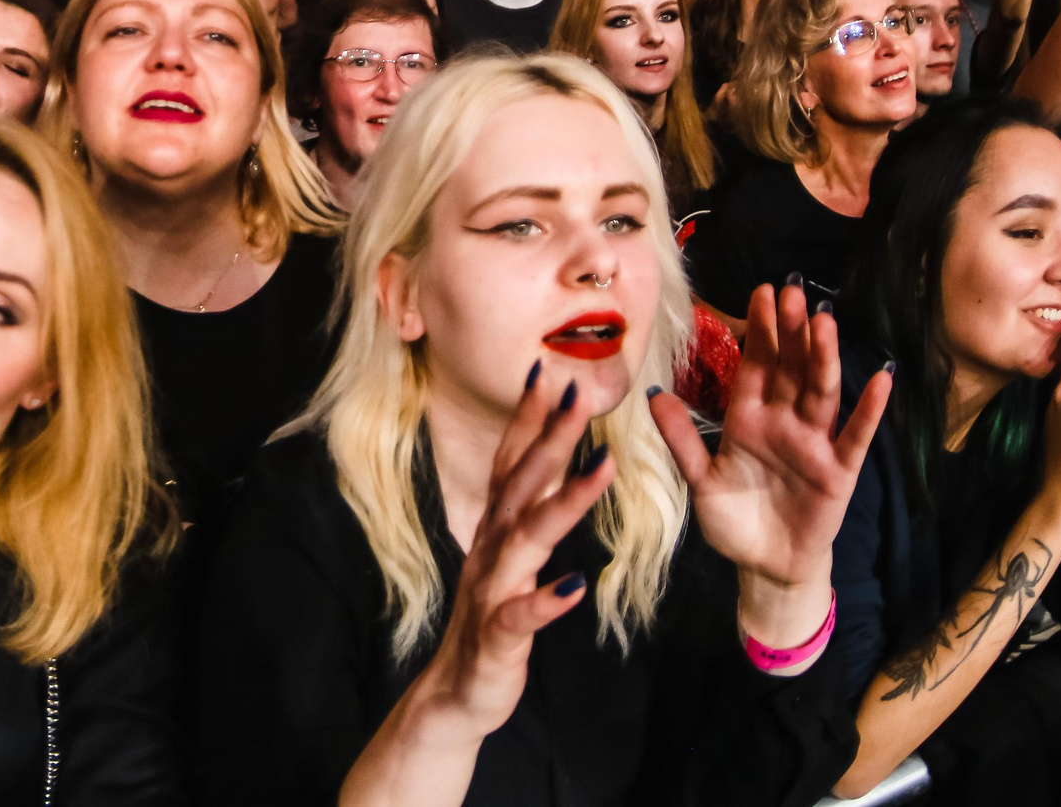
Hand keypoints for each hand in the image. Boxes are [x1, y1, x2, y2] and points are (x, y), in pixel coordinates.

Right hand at [405, 368, 613, 740]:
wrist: (457, 693)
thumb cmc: (492, 618)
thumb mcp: (509, 556)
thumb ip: (525, 511)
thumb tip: (549, 461)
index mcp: (496, 529)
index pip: (511, 460)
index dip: (528, 415)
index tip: (547, 369)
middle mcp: (491, 549)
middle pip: (522, 483)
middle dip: (552, 436)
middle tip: (579, 392)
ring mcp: (491, 590)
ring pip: (528, 537)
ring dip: (565, 500)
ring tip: (603, 467)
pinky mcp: (498, 636)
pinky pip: (521, 616)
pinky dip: (546, 599)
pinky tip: (574, 583)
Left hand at [653, 284, 889, 591]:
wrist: (765, 568)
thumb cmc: (733, 522)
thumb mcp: (700, 481)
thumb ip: (682, 438)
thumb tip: (654, 394)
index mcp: (747, 418)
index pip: (755, 365)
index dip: (759, 331)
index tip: (761, 291)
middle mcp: (783, 422)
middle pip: (789, 368)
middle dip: (791, 331)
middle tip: (793, 291)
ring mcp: (813, 443)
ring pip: (820, 392)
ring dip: (824, 357)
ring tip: (824, 321)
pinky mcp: (838, 471)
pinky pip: (855, 434)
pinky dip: (869, 408)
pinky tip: (881, 379)